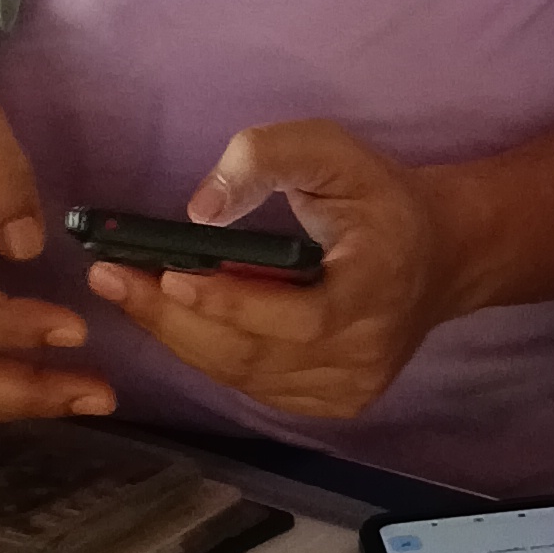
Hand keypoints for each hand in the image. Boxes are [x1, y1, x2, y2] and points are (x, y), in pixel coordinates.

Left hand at [85, 123, 458, 424]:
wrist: (442, 255)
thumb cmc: (380, 197)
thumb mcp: (332, 150)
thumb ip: (265, 158)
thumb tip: (200, 211)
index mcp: (378, 286)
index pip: (300, 316)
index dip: (231, 302)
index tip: (167, 274)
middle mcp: (368, 350)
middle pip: (256, 354)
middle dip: (173, 318)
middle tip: (111, 279)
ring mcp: (353, 386)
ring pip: (246, 375)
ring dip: (180, 335)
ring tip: (128, 292)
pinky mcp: (338, 402)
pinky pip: (256, 387)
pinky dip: (209, 354)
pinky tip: (178, 318)